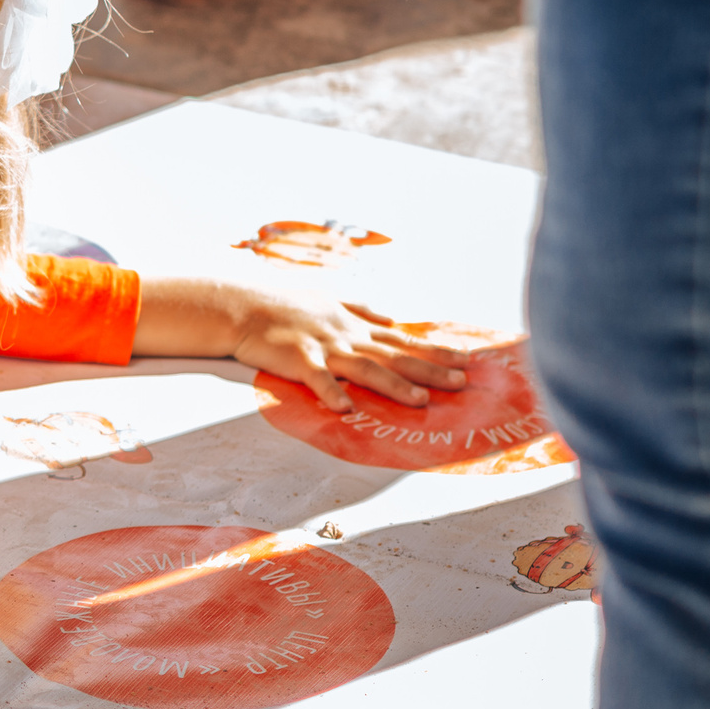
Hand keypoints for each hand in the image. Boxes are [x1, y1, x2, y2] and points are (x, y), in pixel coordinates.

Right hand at [136, 275, 471, 411]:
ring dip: (394, 385)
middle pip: (394, 356)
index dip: (434, 351)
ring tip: (420, 400)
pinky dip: (332, 393)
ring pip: (365, 368)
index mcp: (354, 326)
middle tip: (461, 382)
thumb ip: (362, 310)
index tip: (466, 360)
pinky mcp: (298, 359)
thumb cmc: (283, 304)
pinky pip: (318, 380)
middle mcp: (346, 336)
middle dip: (430, 370)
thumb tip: (391, 317)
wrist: (243, 304)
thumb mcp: (328, 299)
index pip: (401, 341)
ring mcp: (323, 347)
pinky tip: (346, 408)